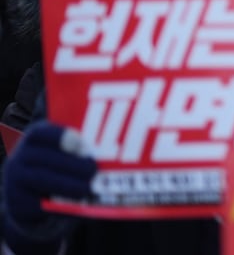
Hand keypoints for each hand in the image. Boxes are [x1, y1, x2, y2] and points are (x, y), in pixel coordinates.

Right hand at [3, 122, 94, 254]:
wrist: (31, 198)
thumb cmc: (57, 168)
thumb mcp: (63, 155)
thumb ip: (79, 150)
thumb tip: (114, 153)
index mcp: (34, 140)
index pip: (41, 133)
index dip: (62, 136)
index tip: (82, 142)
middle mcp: (20, 158)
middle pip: (45, 158)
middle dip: (72, 164)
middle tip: (94, 169)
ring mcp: (15, 181)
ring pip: (42, 179)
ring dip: (68, 184)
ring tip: (89, 188)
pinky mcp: (18, 204)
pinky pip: (38, 203)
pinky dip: (59, 203)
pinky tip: (77, 203)